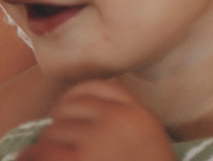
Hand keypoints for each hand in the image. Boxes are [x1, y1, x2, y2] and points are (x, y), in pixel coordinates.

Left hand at [16, 79, 175, 160]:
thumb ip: (127, 117)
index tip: (66, 109)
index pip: (96, 87)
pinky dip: (37, 156)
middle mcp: (115, 118)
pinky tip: (35, 159)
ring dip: (49, 143)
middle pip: (71, 106)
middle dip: (60, 122)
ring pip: (55, 129)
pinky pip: (47, 151)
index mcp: (134, 111)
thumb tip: (92, 114)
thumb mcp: (149, 134)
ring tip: (51, 155)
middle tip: (57, 138)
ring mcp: (96, 139)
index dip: (75, 96)